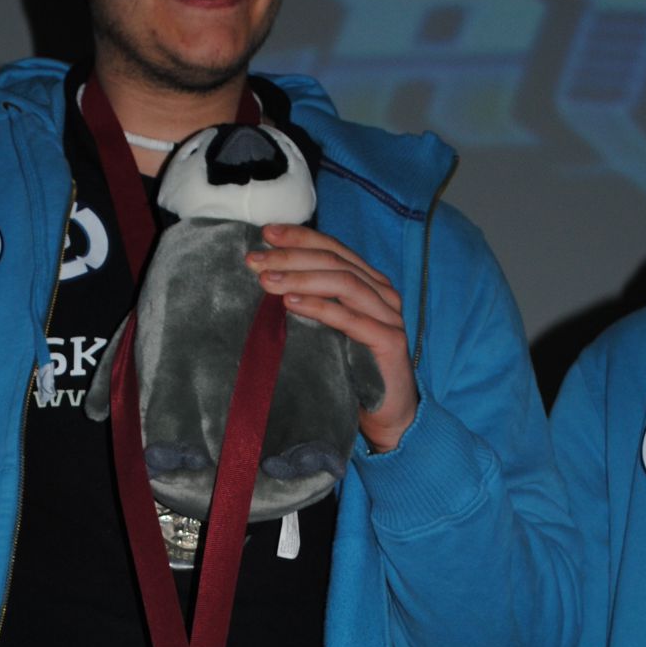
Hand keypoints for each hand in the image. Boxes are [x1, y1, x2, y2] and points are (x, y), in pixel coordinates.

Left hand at [246, 225, 417, 450]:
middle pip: (334, 261)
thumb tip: (267, 280)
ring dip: (301, 278)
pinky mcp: (389, 341)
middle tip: (256, 260)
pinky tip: (291, 303)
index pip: (333, 248)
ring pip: (344, 283)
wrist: (387, 413)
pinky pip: (351, 319)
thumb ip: (312, 303)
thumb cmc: (352, 370)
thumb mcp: (328, 330)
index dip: (300, 237)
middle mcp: (382, 293)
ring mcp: (389, 316)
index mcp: (368, 282)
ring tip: (267, 281)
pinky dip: (320, 307)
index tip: (265, 233)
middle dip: (292, 257)